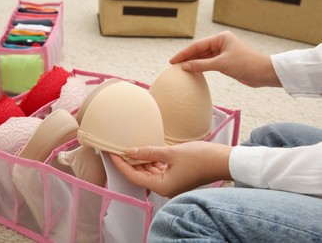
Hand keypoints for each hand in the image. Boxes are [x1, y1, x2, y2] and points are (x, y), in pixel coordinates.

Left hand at [110, 141, 232, 197]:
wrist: (223, 160)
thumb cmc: (200, 158)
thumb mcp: (171, 153)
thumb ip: (149, 152)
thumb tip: (129, 151)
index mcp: (163, 186)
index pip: (134, 177)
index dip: (121, 164)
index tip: (112, 153)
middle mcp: (165, 187)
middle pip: (141, 175)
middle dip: (130, 162)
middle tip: (118, 148)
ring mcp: (171, 182)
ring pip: (149, 172)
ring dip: (141, 160)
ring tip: (130, 147)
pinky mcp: (176, 176)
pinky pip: (159, 169)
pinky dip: (151, 161)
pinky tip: (147, 150)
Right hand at [170, 31, 281, 87]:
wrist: (263, 73)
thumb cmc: (246, 64)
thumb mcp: (221, 64)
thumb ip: (201, 65)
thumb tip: (185, 66)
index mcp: (221, 38)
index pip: (197, 45)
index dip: (184, 53)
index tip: (173, 61)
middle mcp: (221, 43)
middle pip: (199, 51)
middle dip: (186, 58)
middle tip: (173, 65)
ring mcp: (222, 53)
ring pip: (203, 58)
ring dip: (192, 63)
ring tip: (180, 69)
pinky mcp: (224, 62)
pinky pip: (208, 64)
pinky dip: (199, 67)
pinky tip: (192, 71)